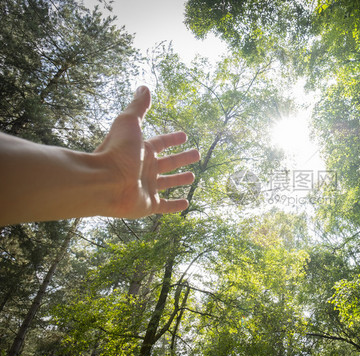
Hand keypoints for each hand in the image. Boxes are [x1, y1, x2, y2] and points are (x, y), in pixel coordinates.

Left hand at [94, 86, 199, 217]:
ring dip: (180, 180)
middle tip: (197, 154)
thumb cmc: (116, 151)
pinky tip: (186, 204)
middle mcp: (145, 168)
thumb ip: (138, 107)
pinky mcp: (148, 205)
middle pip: (168, 162)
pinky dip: (175, 206)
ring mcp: (147, 187)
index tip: (185, 136)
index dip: (173, 139)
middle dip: (182, 158)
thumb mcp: (129, 123)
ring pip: (168, 183)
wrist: (103, 181)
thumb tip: (144, 87)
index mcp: (141, 150)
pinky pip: (165, 206)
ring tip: (193, 177)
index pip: (161, 143)